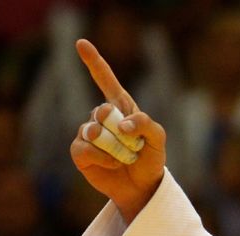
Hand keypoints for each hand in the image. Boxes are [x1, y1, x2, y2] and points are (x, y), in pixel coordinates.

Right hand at [70, 38, 165, 223]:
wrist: (142, 188)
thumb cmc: (151, 161)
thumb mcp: (159, 140)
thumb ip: (147, 124)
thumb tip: (122, 124)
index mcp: (121, 108)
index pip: (106, 81)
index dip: (94, 62)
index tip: (81, 44)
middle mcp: (102, 117)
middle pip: (103, 111)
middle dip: (122, 131)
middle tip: (133, 146)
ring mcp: (89, 133)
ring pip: (96, 132)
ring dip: (116, 149)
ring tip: (125, 158)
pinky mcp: (80, 152)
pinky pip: (87, 149)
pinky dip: (105, 159)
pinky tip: (113, 164)